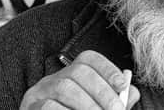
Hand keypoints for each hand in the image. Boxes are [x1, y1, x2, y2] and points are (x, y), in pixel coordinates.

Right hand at [19, 50, 139, 109]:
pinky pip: (49, 106)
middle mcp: (55, 77)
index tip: (122, 85)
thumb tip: (133, 92)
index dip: (108, 69)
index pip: (90, 59)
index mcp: (73, 73)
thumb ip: (116, 101)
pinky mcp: (30, 106)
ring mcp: (41, 91)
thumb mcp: (98, 108)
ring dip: (87, 105)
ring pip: (65, 87)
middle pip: (79, 71)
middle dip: (102, 91)